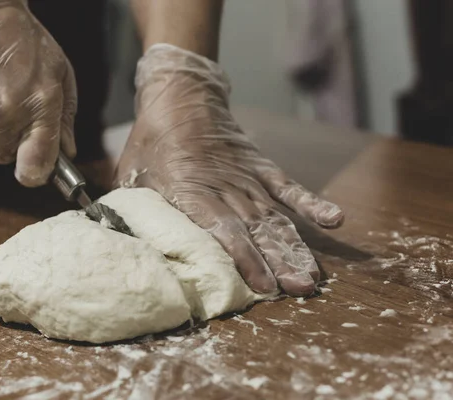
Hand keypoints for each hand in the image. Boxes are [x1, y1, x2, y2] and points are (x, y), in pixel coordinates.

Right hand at [0, 0, 76, 186]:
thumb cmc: (27, 43)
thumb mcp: (60, 74)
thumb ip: (65, 118)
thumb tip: (68, 153)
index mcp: (42, 103)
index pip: (37, 160)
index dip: (34, 173)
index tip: (33, 174)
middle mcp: (10, 108)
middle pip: (2, 153)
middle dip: (6, 138)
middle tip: (9, 105)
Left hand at [115, 44, 343, 296]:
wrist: (179, 98)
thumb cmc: (151, 142)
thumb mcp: (132, 176)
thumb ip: (134, 212)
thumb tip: (126, 247)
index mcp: (191, 191)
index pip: (223, 229)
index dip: (245, 258)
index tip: (262, 285)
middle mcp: (225, 188)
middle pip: (257, 229)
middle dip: (279, 262)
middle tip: (300, 289)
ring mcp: (248, 177)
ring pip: (275, 216)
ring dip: (294, 247)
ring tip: (312, 275)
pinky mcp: (262, 166)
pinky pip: (289, 187)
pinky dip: (311, 203)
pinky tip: (334, 220)